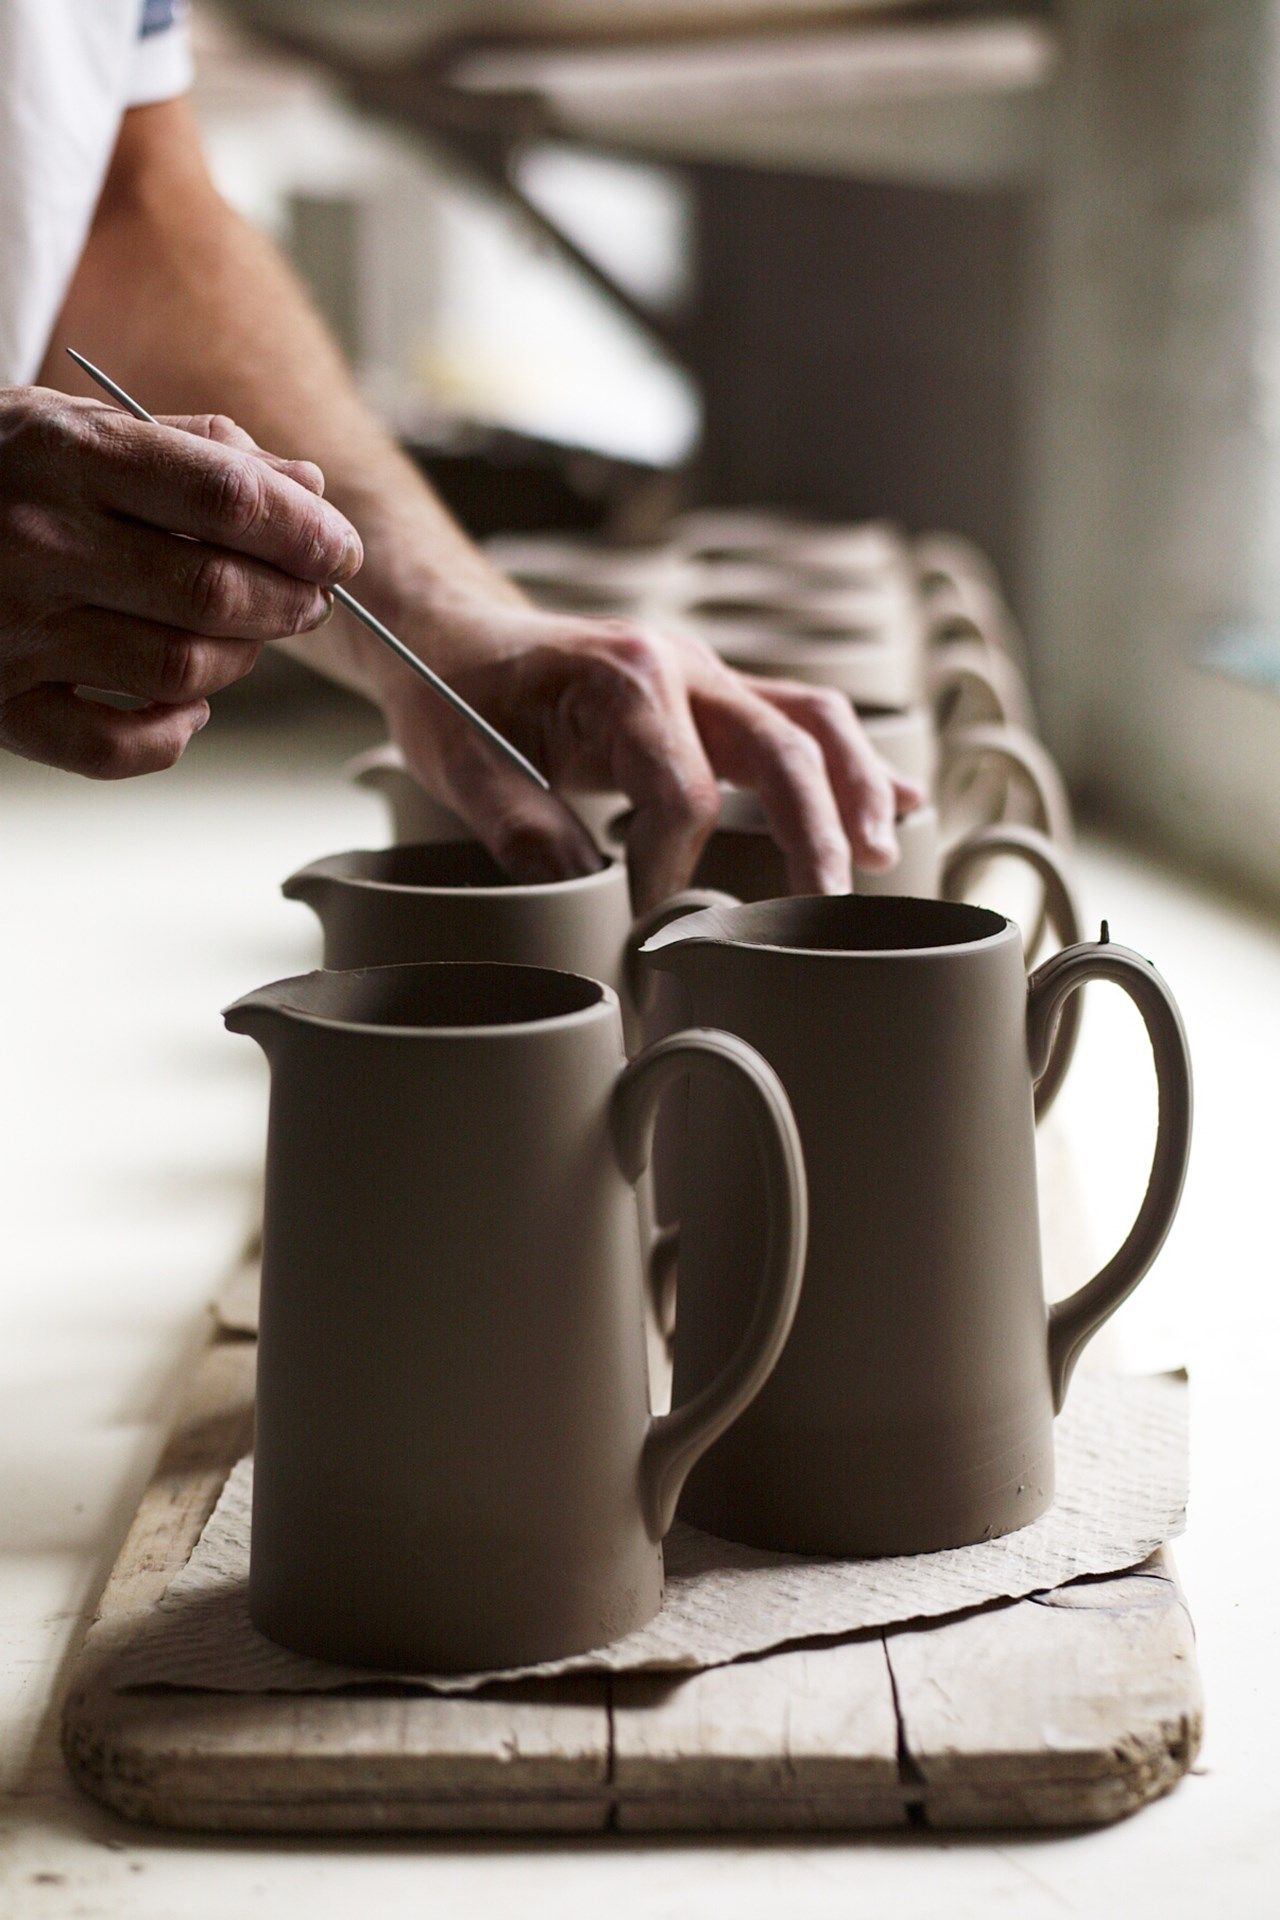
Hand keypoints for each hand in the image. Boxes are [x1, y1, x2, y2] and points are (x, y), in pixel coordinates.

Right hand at [0, 386, 360, 776]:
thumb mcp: (73, 423)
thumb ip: (193, 451)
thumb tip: (305, 484)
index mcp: (64, 455)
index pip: (228, 497)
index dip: (307, 529)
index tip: (337, 547)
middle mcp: (38, 542)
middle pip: (216, 590)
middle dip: (290, 600)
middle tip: (308, 597)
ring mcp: (13, 630)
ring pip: (181, 668)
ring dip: (242, 659)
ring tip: (246, 636)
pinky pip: (112, 748)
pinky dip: (172, 734)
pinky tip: (186, 703)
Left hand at [375, 596, 924, 912]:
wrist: (452, 633)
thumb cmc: (455, 696)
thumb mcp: (461, 764)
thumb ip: (518, 828)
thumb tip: (583, 898)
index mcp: (622, 678)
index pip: (681, 792)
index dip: (675, 872)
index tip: (654, 929)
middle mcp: (681, 665)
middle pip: (781, 747)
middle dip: (815, 833)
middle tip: (827, 911)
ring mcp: (707, 675)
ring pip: (813, 723)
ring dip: (855, 790)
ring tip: (879, 860)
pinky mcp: (715, 696)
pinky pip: (802, 720)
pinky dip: (849, 768)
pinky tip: (893, 813)